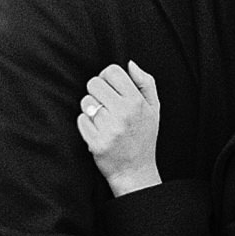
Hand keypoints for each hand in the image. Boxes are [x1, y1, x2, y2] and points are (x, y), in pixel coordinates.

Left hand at [76, 61, 161, 195]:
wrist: (135, 171)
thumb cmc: (144, 137)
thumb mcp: (154, 109)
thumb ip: (145, 83)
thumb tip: (130, 64)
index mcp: (137, 102)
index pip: (112, 71)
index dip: (107, 77)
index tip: (110, 87)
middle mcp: (123, 114)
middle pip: (94, 84)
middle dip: (97, 92)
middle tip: (105, 104)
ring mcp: (109, 129)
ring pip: (86, 102)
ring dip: (91, 108)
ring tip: (102, 119)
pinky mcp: (95, 142)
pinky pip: (81, 120)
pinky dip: (86, 124)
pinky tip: (97, 131)